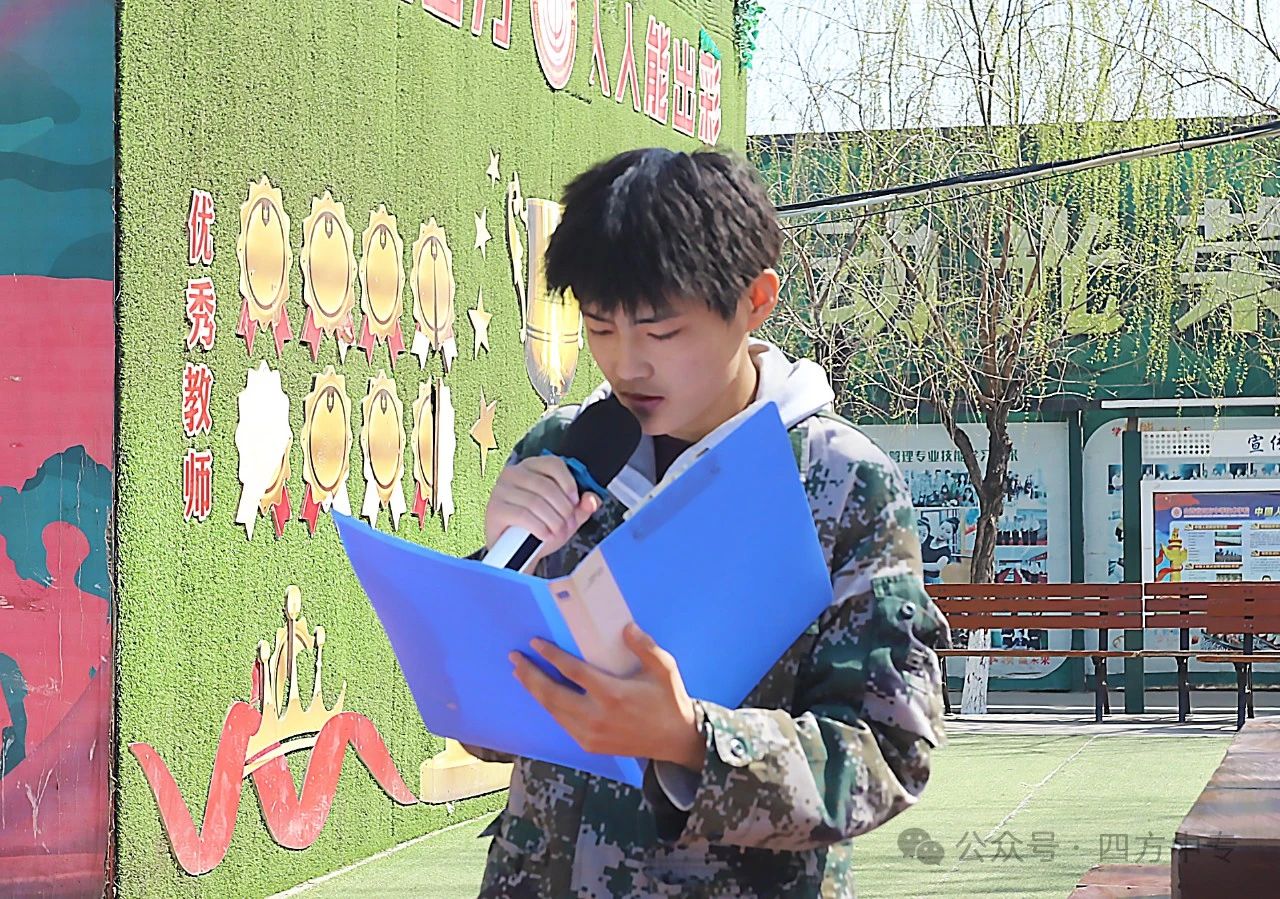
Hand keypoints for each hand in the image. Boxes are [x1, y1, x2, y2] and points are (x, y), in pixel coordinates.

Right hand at [485, 456, 600, 562]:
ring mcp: (501, 490)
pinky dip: (539, 527)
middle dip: (563, 509)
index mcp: (531, 468)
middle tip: (569, 524)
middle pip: (546, 486)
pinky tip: (545, 535)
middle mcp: (513, 474)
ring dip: (553, 521)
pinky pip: (523, 515)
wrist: (515, 554)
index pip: (553, 464)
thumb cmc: (537, 530)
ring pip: (536, 501)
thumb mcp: (564, 517)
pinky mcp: (494, 509)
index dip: (568, 482)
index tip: (575, 501)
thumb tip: (593, 499)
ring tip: (558, 532)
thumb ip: (581, 507)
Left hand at [510, 623, 705, 771]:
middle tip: (515, 658)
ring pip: (553, 709)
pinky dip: (549, 706)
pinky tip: (542, 694)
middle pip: (552, 693)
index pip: (573, 671)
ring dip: (534, 690)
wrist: (674, 740)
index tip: (536, 643)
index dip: (552, 656)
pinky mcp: (589, 744)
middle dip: (530, 674)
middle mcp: (596, 716)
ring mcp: (590, 733)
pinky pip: (562, 722)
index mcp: (612, 694)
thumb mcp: (664, 669)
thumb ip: (644, 647)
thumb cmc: (668, 700)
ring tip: (520, 673)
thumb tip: (625, 628)